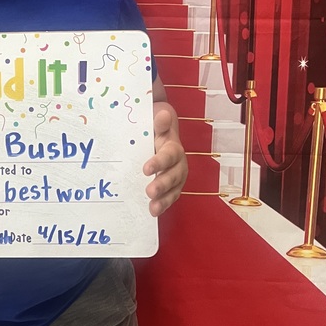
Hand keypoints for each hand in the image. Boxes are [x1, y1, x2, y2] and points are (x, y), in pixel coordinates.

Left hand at [143, 102, 187, 217]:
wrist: (163, 136)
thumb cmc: (157, 131)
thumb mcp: (157, 124)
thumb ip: (159, 122)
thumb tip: (163, 114)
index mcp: (174, 148)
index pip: (168, 156)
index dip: (159, 163)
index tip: (146, 169)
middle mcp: (179, 165)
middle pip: (172, 176)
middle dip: (162, 185)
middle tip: (149, 191)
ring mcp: (176, 178)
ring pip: (173, 190)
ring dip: (164, 200)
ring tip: (153, 207)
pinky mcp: (172, 188)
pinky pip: (169, 198)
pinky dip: (162, 205)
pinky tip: (153, 211)